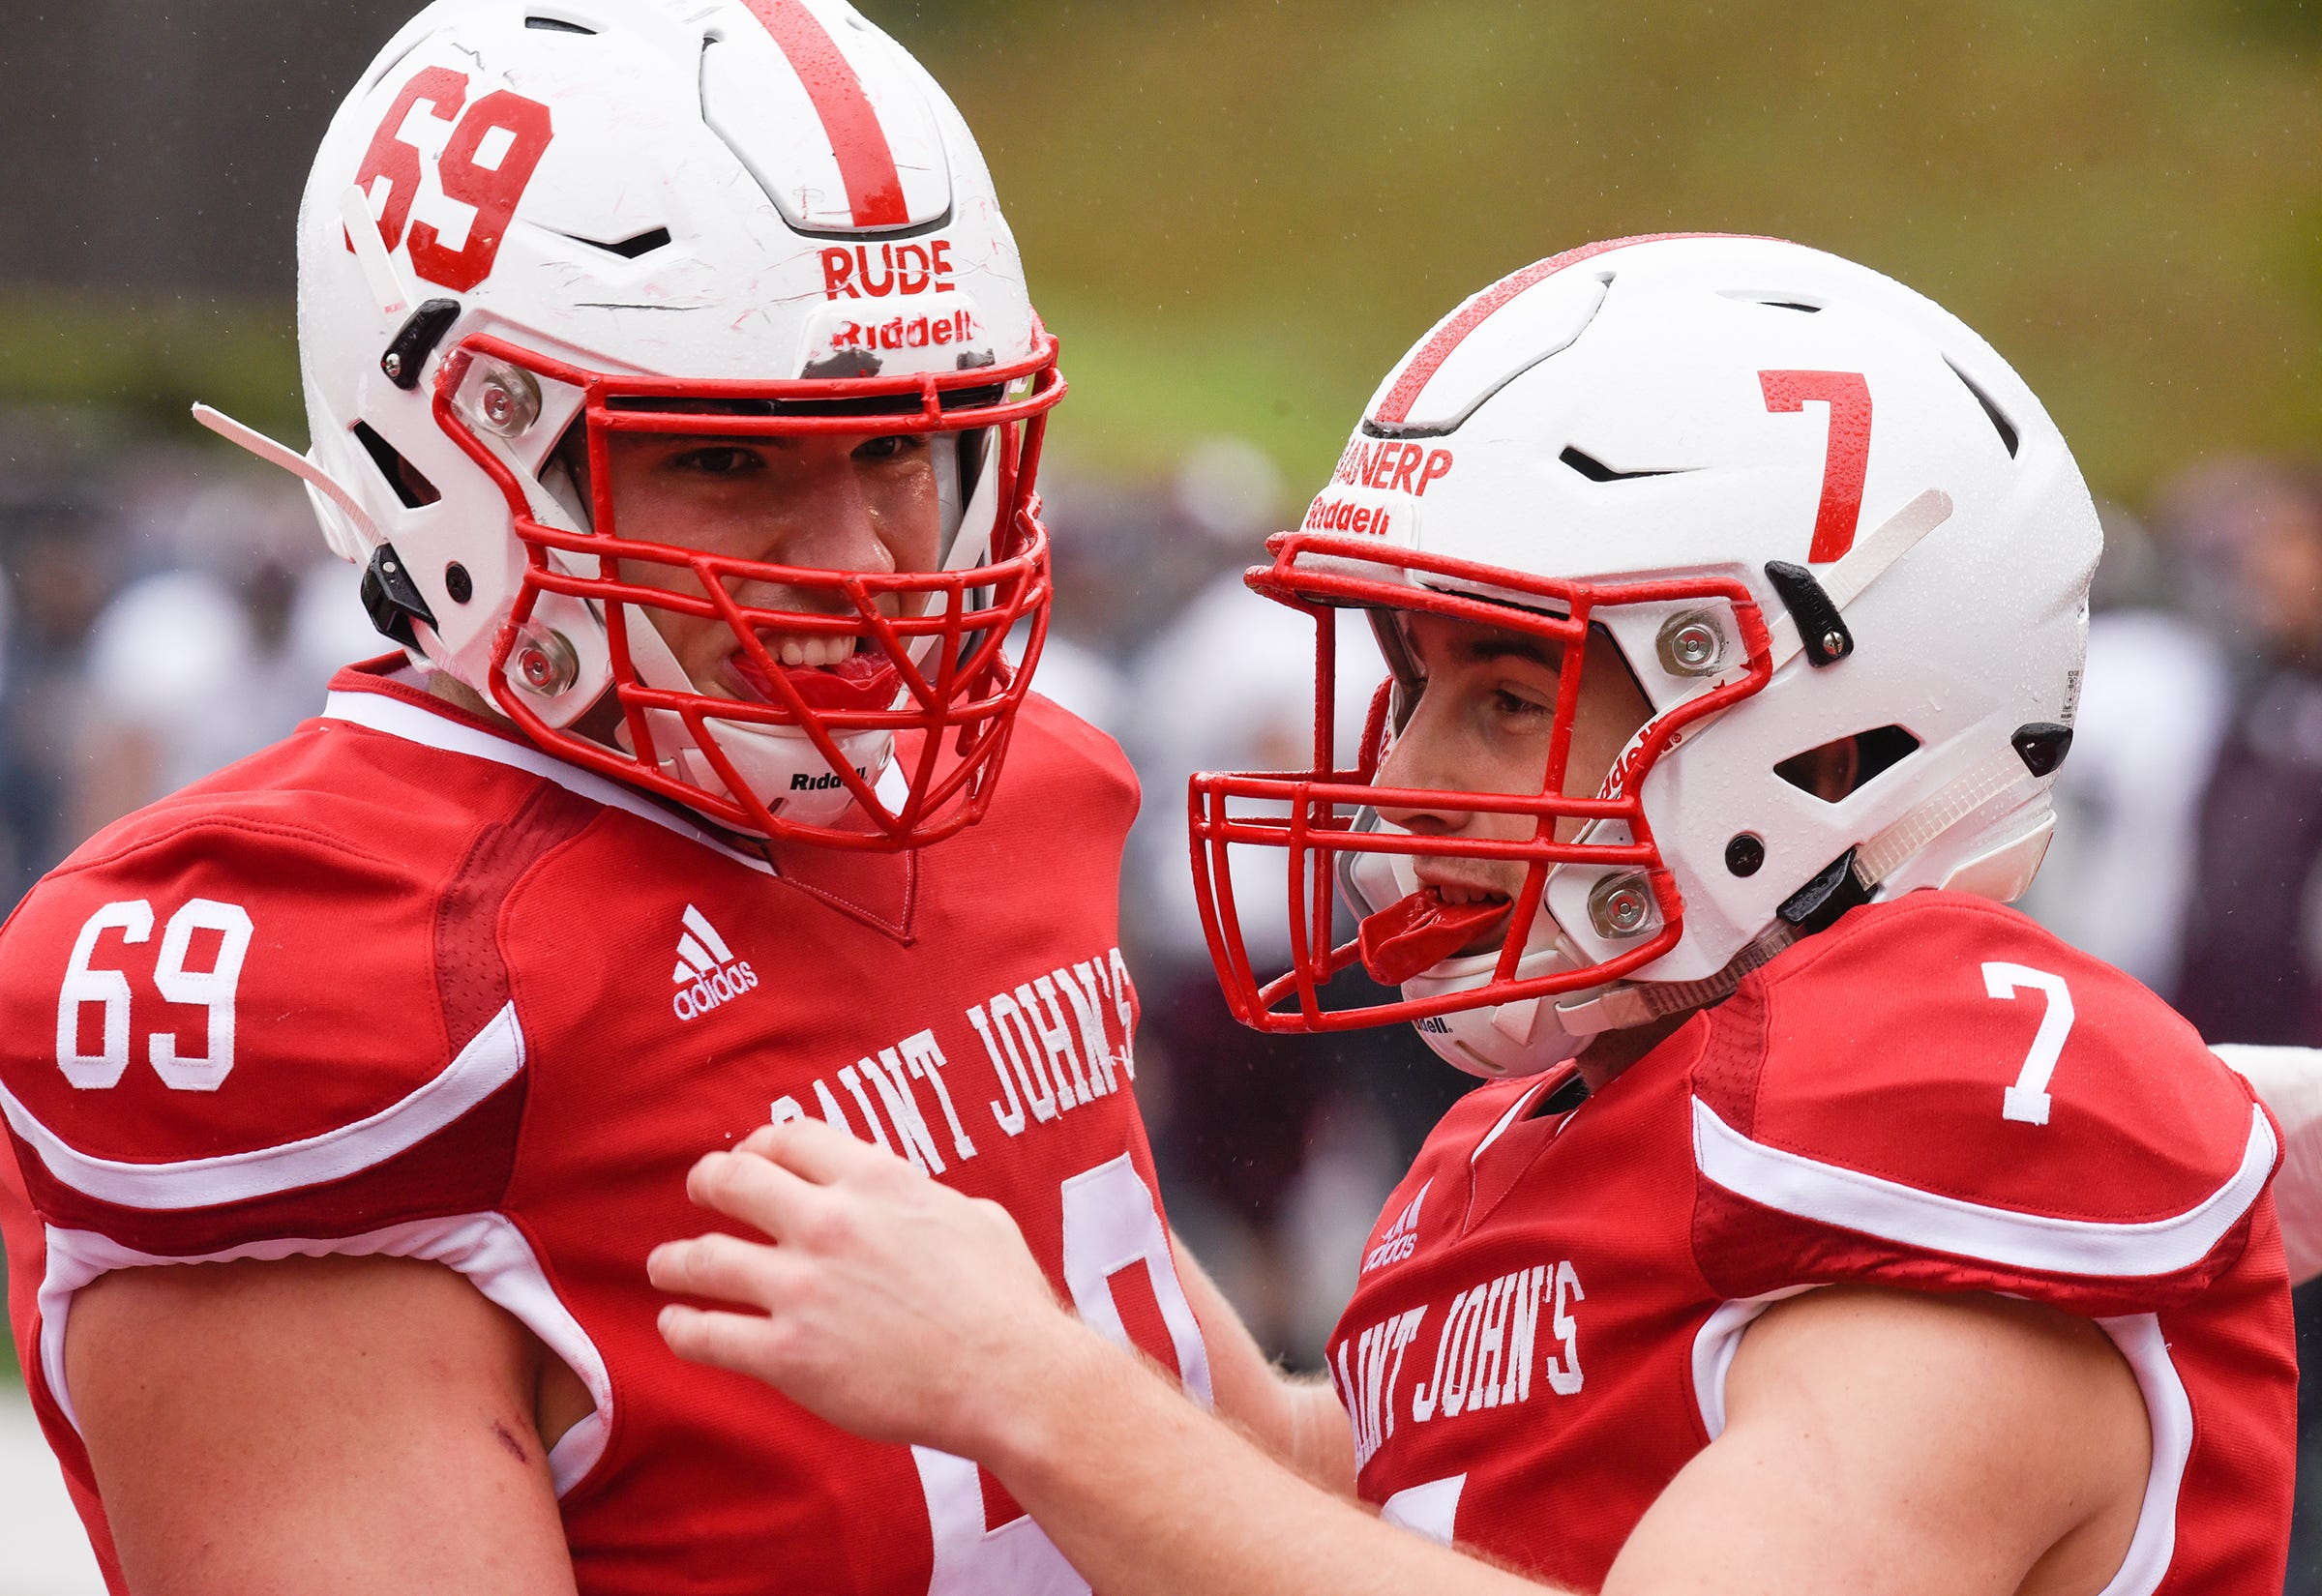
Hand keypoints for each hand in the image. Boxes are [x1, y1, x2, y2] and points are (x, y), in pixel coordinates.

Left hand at [649, 1117, 1086, 1458]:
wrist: (1009, 1376)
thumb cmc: (1006, 1301)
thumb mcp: (975, 1217)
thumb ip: (927, 1201)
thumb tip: (918, 1203)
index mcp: (874, 1181)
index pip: (790, 1138)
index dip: (762, 1145)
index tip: (754, 1158)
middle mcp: (827, 1223)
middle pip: (733, 1181)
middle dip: (707, 1184)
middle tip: (701, 1193)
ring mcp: (801, 1289)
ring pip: (704, 1259)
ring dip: (675, 1260)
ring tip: (665, 1266)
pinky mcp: (788, 1355)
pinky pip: (708, 1335)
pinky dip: (682, 1328)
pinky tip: (676, 1325)